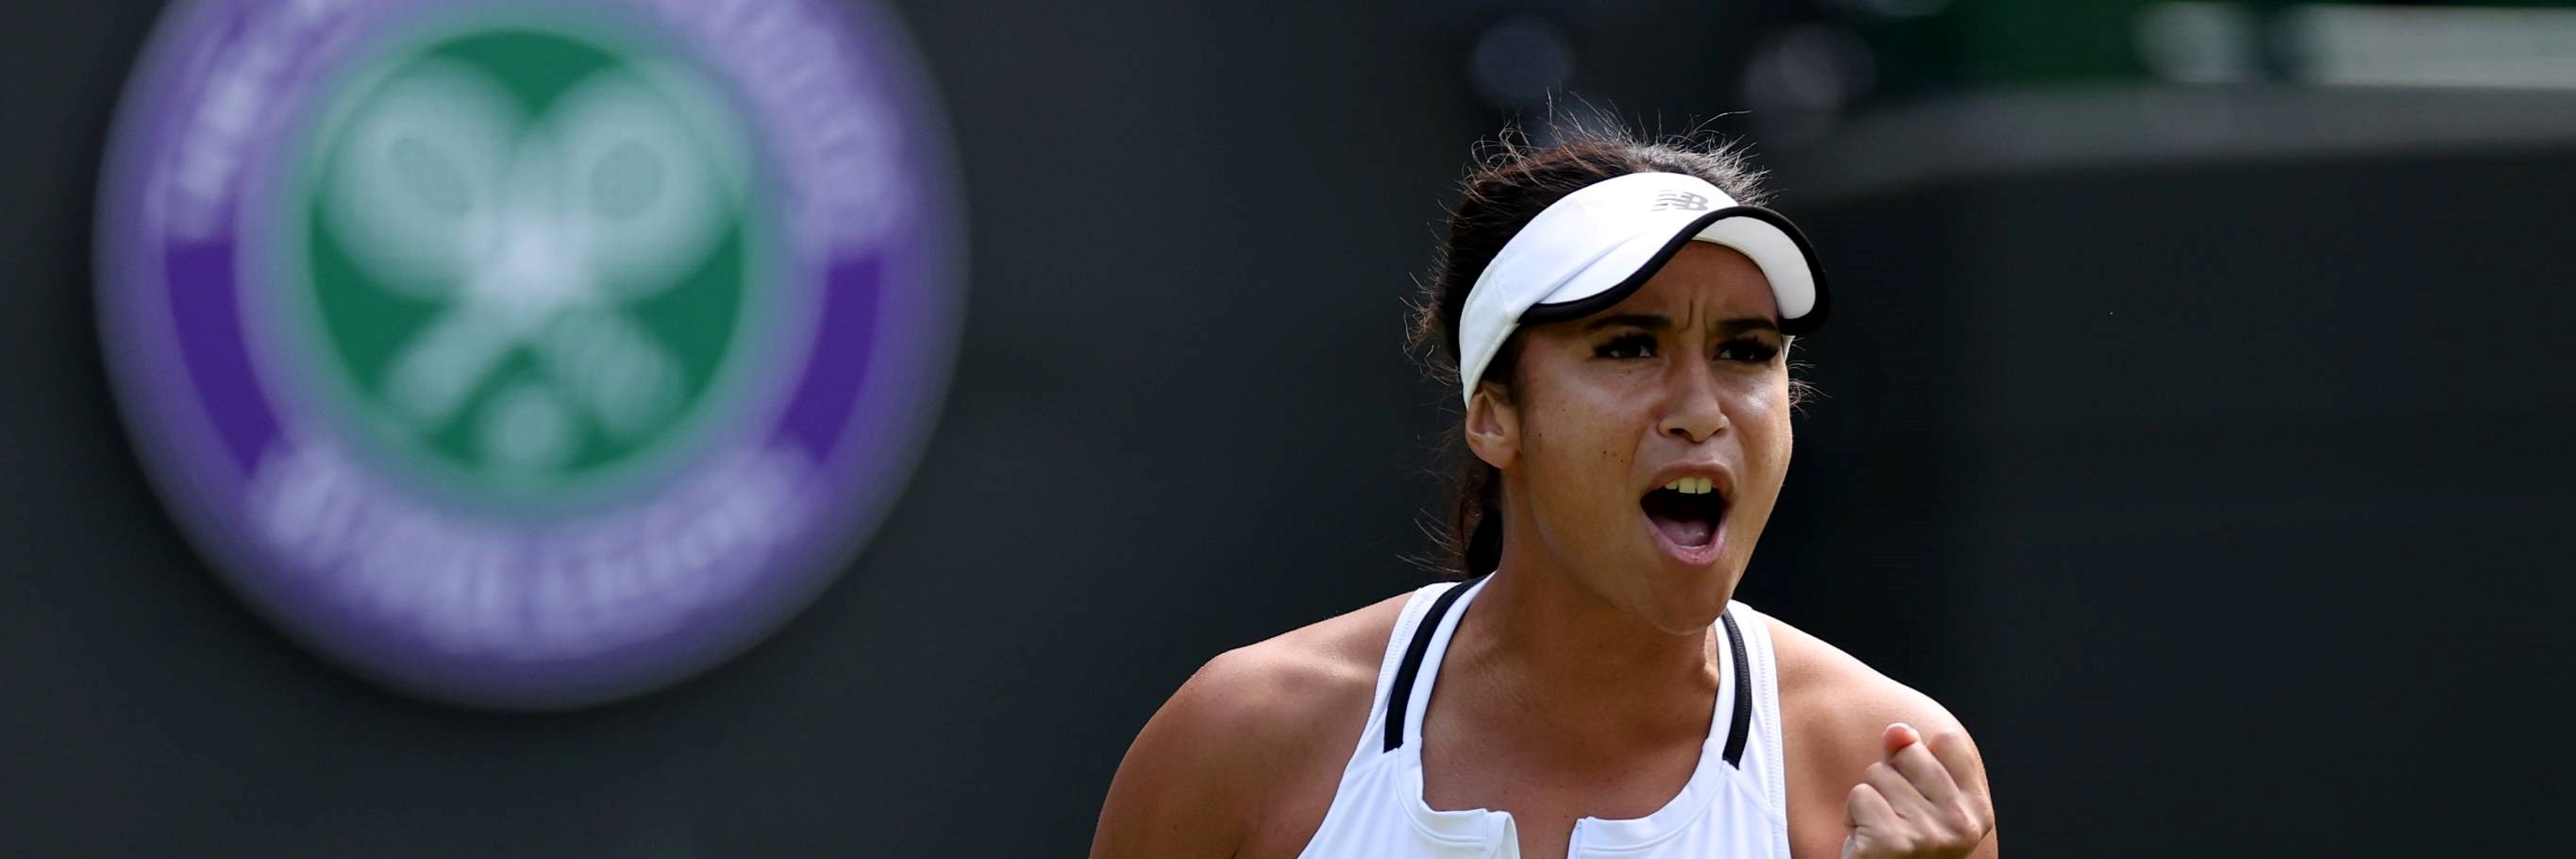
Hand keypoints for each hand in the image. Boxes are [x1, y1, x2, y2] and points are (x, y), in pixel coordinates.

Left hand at [1839, 723, 1992, 857]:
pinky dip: (1853, 817)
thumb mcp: (1915, 801)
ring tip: (1880, 833)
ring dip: (1869, 803)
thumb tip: (1898, 729)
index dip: (1918, 758)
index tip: (1917, 795)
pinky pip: (1860, 796)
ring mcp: (1930, 834)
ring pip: (1878, 774)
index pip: (1948, 740)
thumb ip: (1912, 761)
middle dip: (1889, 780)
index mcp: (1977, 810)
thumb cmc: (1900, 849)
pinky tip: (1866, 843)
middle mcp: (1961, 823)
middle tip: (1893, 819)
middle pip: (1909, 753)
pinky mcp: (1894, 842)